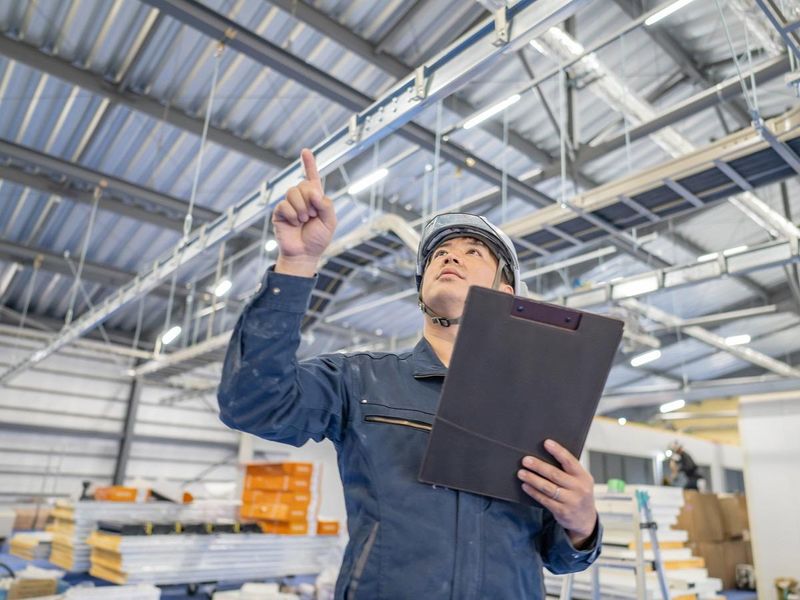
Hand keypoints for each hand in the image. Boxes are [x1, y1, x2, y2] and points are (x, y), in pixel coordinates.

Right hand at [273, 149, 336, 276]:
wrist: (304, 254)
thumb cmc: (318, 239)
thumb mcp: (330, 221)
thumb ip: (326, 204)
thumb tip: (314, 192)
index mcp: (315, 199)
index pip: (312, 178)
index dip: (309, 164)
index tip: (306, 151)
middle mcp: (302, 199)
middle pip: (303, 185)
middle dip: (310, 199)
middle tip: (312, 215)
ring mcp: (289, 205)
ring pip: (292, 192)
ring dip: (301, 208)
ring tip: (303, 220)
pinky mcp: (279, 213)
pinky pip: (284, 205)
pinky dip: (292, 215)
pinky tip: (294, 223)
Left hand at [517, 439, 596, 547]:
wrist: (585, 519)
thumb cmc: (578, 493)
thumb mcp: (580, 481)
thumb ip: (568, 471)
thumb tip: (544, 455)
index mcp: (583, 477)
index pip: (570, 461)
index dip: (558, 451)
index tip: (546, 443)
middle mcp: (579, 488)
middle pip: (555, 474)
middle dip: (538, 466)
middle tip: (526, 460)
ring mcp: (571, 501)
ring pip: (547, 487)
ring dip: (532, 479)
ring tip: (521, 473)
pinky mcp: (562, 511)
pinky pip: (544, 499)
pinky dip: (533, 492)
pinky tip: (525, 486)